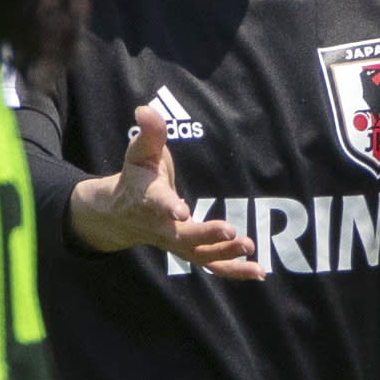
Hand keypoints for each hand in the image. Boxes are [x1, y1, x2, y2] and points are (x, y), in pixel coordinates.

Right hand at [68, 107, 260, 277]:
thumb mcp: (140, 152)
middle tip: (231, 231)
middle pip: (182, 236)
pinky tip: (258, 271)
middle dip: (206, 234)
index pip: (157, 204)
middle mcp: (161, 226)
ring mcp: (176, 243)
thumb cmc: (137, 178)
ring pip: (199, 255)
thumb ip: (149, 133)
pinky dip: (234, 270)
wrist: (121, 215)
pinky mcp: (189, 251)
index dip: (169, 207)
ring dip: (225, 254)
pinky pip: (211, 265)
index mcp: (148, 199)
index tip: (182, 209)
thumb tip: (145, 108)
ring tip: (250, 248)